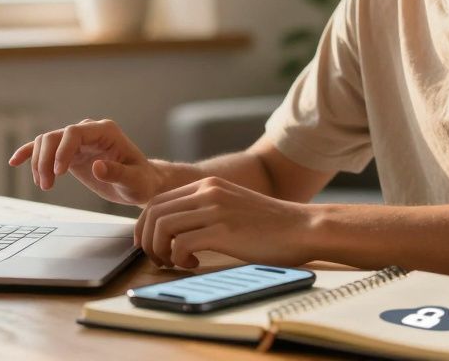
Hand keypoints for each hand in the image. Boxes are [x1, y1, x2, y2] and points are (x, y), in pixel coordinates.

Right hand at [8, 119, 161, 204]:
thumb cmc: (141, 181)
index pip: (74, 132)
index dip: (62, 150)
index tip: (58, 173)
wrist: (141, 183)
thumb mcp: (134, 181)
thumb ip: (117, 173)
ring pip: (47, 142)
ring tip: (44, 185)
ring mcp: (77, 141)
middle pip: (56, 136)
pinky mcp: (69, 152)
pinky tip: (14, 161)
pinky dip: (30, 153)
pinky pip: (45, 149)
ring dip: (39, 162)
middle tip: (46, 185)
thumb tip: (97, 166)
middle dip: (46, 159)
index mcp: (105, 131)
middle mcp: (89, 131)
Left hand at [135, 176, 316, 268]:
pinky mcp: (224, 230)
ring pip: (163, 227)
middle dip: (146, 240)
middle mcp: (208, 191)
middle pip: (154, 212)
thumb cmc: (270, 226)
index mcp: (208, 185)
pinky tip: (194, 264)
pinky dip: (178, 258)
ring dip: (160, 250)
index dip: (145, 226)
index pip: (158, 201)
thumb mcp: (231, 206)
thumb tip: (175, 230)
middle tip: (157, 259)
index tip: (149, 245)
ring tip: (174, 263)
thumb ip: (206, 209)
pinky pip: (181, 244)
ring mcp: (216, 209)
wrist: (303, 228)